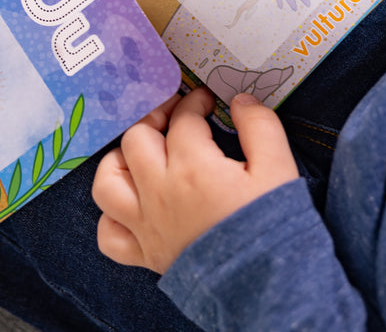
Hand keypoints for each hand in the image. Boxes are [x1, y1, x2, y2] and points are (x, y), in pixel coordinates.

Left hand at [92, 86, 298, 273]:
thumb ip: (260, 126)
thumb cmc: (272, 224)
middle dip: (155, 118)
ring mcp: (147, 225)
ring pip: (107, 182)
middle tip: (174, 116)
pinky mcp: (145, 254)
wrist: (268, 287)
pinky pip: (108, 234)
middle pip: (137, 138)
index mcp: (192, 166)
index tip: (204, 99)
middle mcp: (160, 192)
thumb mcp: (278, 167)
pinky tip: (131, 203)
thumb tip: (240, 101)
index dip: (193, 101)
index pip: (183, 119)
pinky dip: (111, 215)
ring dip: (120, 160)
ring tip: (142, 153)